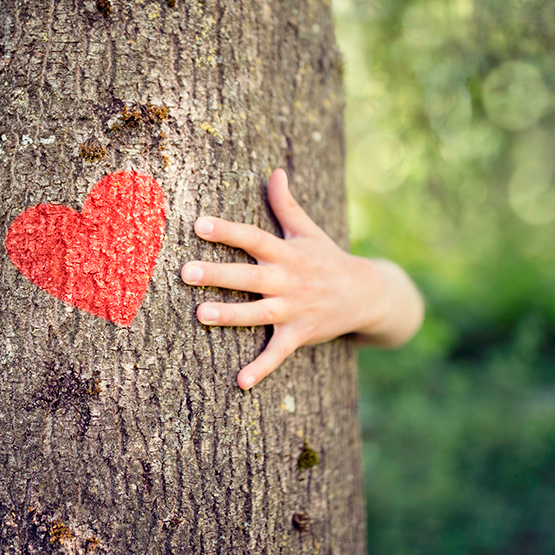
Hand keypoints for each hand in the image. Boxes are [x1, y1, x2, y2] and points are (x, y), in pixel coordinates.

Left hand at [181, 169, 422, 389]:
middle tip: (186, 271)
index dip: (227, 231)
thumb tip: (275, 172)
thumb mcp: (308, 231)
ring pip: (257, 313)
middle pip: (249, 276)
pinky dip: (261, 369)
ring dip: (230, 315)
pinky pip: (278, 353)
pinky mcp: (299, 334)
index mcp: (287, 253)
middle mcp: (288, 280)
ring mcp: (294, 309)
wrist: (368, 294)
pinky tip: (240, 382)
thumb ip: (286, 204)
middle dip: (218, 274)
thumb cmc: (328, 259)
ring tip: (200, 314)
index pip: (253, 238)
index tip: (199, 224)